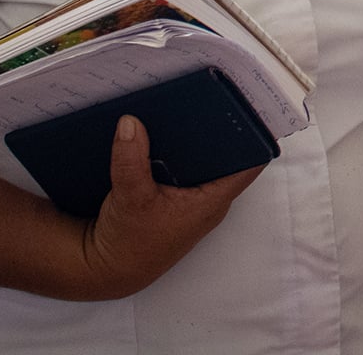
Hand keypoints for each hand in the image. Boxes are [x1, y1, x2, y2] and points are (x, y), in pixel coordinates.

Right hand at [73, 115, 266, 298]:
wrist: (109, 270)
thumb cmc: (128, 243)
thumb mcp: (128, 198)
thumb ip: (131, 160)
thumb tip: (130, 123)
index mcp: (212, 200)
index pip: (249, 162)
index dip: (253, 133)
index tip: (250, 103)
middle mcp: (210, 198)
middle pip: (227, 155)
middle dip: (220, 127)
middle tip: (213, 92)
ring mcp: (194, 198)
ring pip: (204, 160)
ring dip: (196, 138)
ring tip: (189, 102)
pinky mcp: (176, 197)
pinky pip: (185, 167)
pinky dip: (177, 150)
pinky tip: (164, 129)